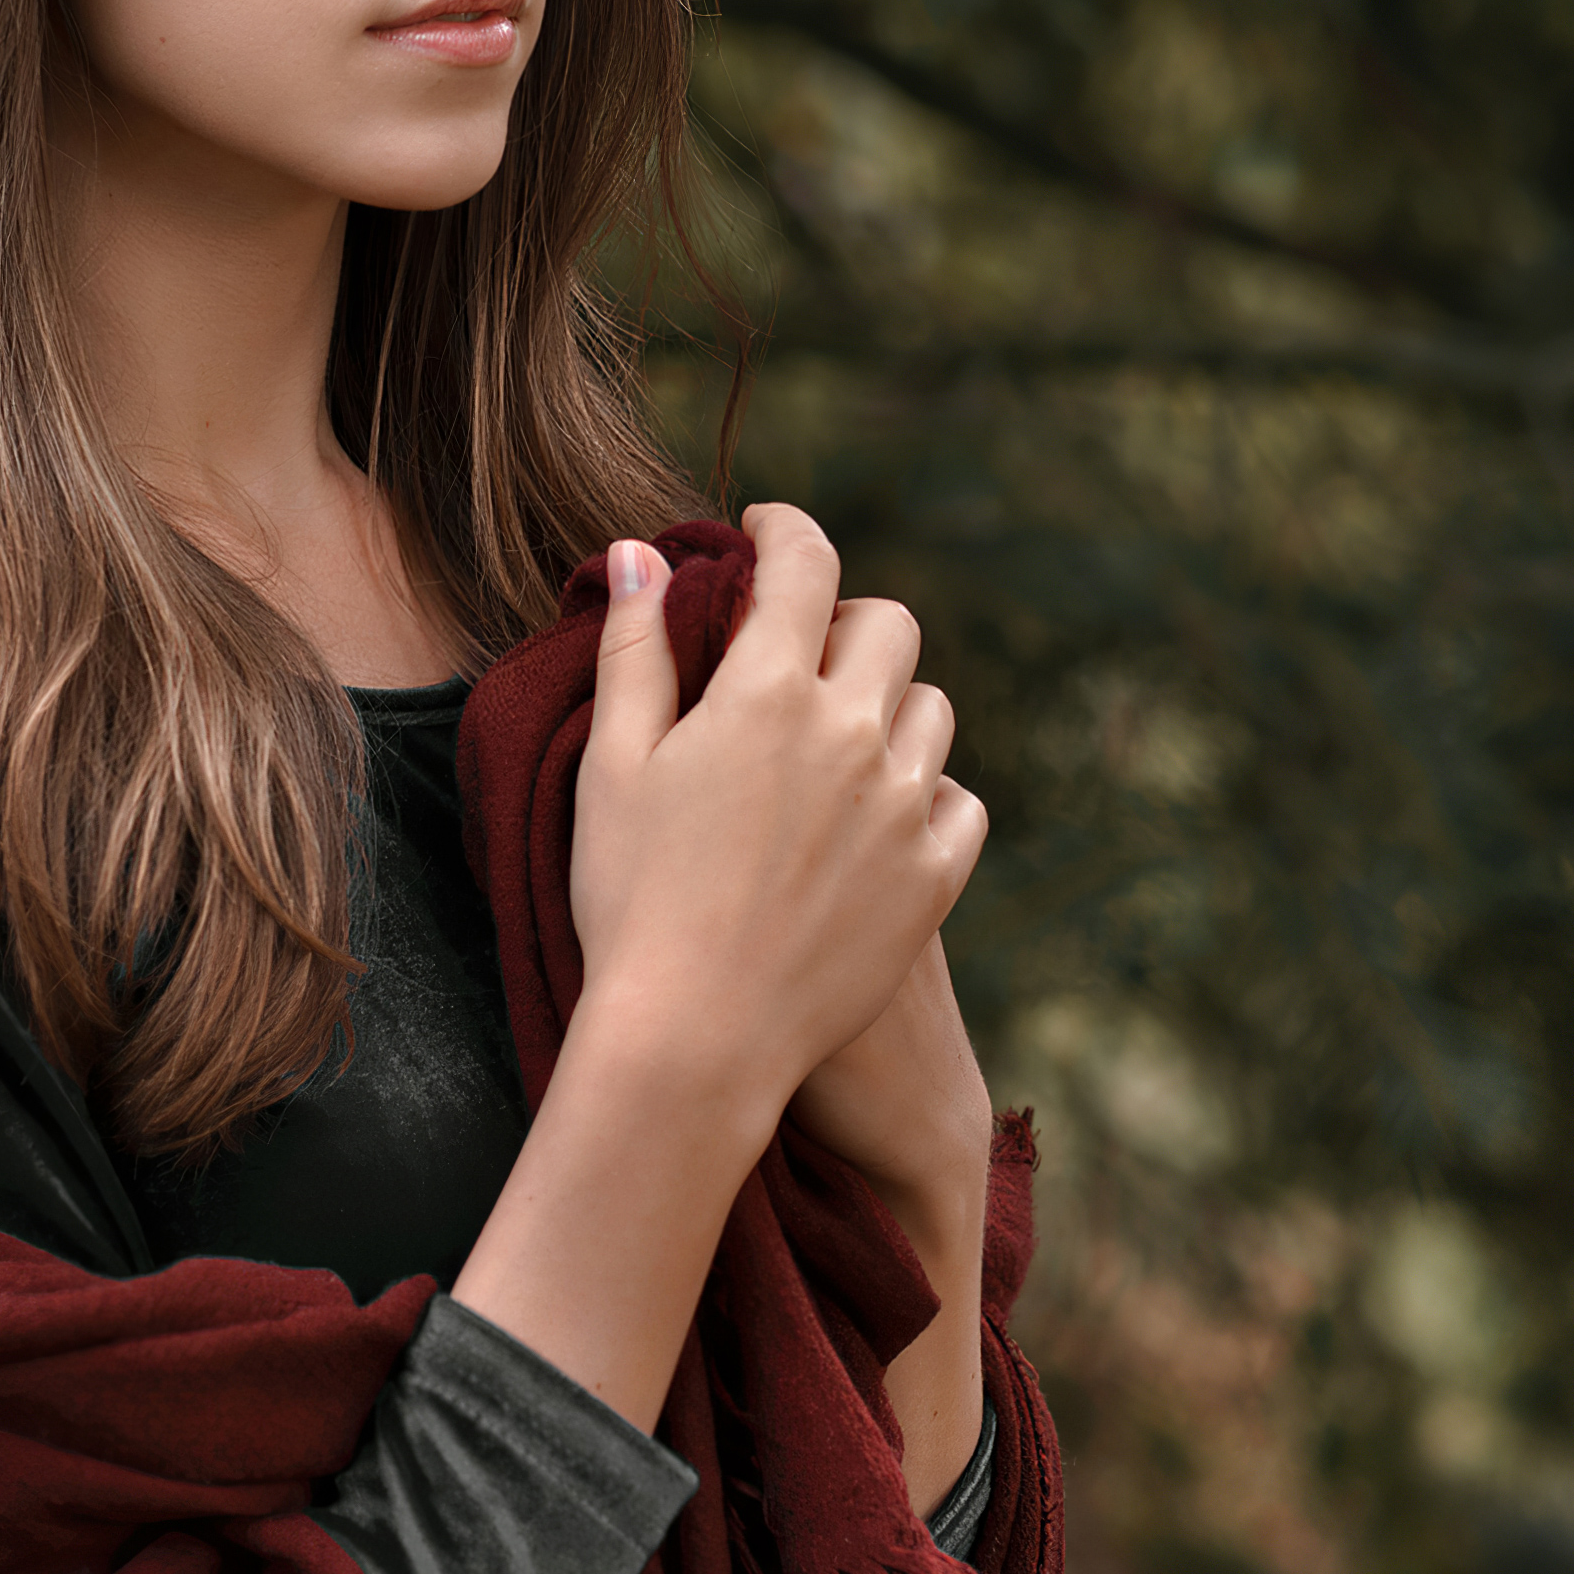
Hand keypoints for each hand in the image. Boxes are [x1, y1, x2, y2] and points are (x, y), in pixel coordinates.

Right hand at [455, 505, 989, 1453]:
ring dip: (891, 706)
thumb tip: (638, 554)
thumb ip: (633, 650)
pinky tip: (883, 817)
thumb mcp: (612, 767)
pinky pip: (961, 801)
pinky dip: (928, 795)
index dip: (785, 529)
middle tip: (803, 651)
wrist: (694, 1043)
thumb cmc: (631, 902)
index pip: (805, 563)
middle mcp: (855, 734)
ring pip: (932, 710)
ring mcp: (906, 807)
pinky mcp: (935, 877)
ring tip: (842, 740)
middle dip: (844, 621)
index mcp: (767, 693)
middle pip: (887, 626)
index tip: (767, 531)